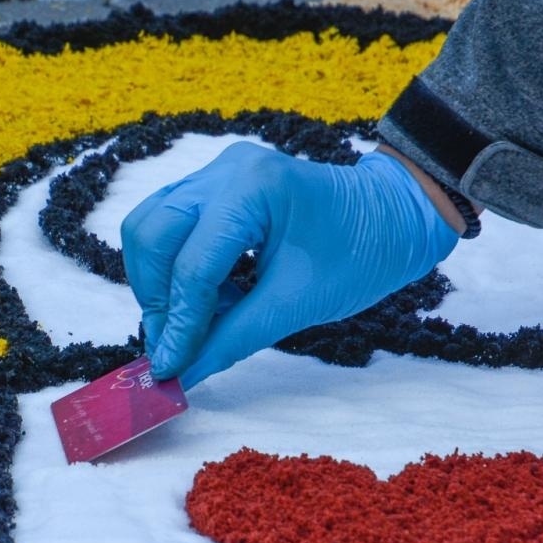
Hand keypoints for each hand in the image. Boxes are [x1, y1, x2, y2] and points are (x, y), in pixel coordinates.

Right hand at [121, 144, 457, 388]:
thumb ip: (232, 338)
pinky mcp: (213, 185)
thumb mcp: (298, 304)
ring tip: (198, 320)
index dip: (178, 322)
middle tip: (174, 344)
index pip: (194, 264)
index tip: (170, 367)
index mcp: (255, 189)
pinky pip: (169, 225)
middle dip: (156, 296)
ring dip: (161, 282)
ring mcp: (216, 172)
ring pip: (151, 226)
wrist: (391, 216)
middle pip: (152, 233)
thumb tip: (181, 373)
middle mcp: (226, 170)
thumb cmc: (361, 253)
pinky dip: (176, 268)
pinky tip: (212, 298)